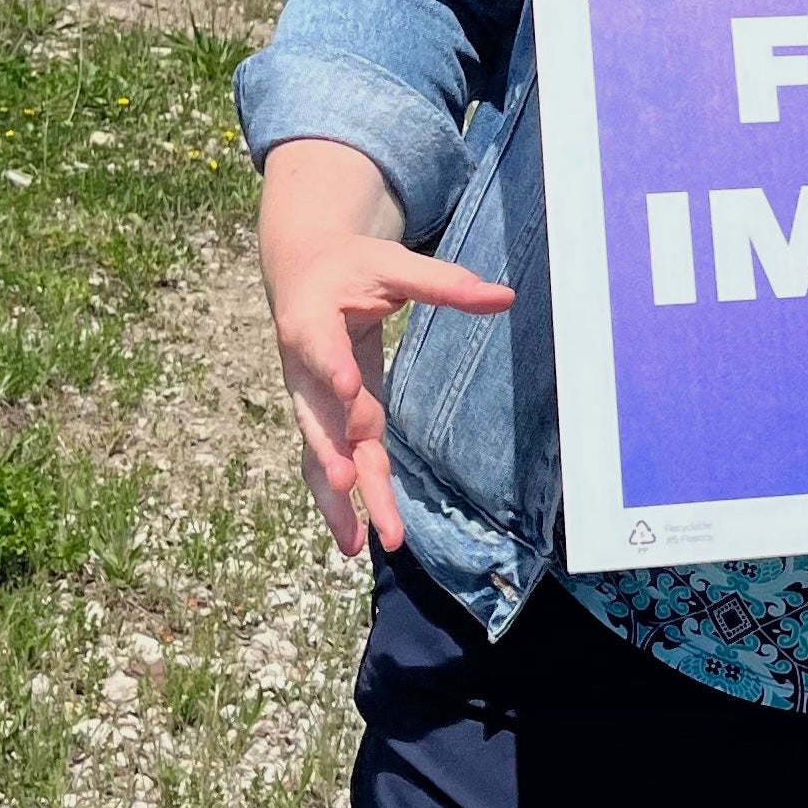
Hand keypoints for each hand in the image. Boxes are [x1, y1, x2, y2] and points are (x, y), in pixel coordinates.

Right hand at [258, 139, 514, 558]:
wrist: (301, 272)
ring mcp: (311, 401)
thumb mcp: (394, 264)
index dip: (334, 368)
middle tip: (350, 482)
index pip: (323, 348)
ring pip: (318, 455)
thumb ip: (445, 284)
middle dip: (332, 454)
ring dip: (336, 501)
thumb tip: (506, 296)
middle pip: (319, 418)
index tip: (350, 390)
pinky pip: (327, 463)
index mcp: (313, 321)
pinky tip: (358, 540)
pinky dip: (340, 502)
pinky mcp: (325, 419)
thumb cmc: (353, 266)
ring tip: (358, 543)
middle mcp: (302, 370)